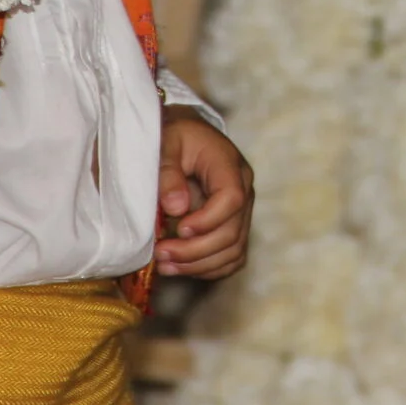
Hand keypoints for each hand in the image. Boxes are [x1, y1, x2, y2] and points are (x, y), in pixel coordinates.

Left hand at [156, 106, 252, 279]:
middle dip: (195, 251)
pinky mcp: (233, 227)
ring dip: (199, 265)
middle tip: (161, 253)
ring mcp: (242, 212)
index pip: (231, 199)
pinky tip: (180, 268)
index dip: (207, 221)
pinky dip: (208, 268)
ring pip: (233, 251)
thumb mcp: (166, 143)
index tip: (177, 229)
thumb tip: (176, 208)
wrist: (186, 136)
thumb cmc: (175, 137)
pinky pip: (231, 257)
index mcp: (230, 166)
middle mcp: (244, 190)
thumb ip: (168, 173)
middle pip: (232, 232)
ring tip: (165, 266)